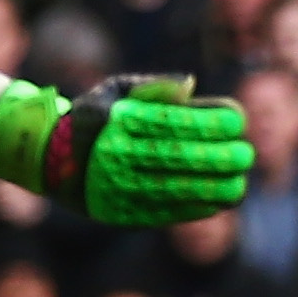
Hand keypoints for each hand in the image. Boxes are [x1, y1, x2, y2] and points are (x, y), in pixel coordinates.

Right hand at [0, 74, 257, 224]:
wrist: (51, 159)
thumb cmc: (97, 118)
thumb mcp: (116, 91)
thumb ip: (154, 87)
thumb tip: (191, 84)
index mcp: (118, 120)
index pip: (172, 121)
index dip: (210, 120)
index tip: (238, 118)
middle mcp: (115, 154)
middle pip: (178, 157)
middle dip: (219, 157)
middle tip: (246, 154)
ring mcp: (117, 186)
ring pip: (174, 189)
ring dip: (214, 187)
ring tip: (240, 182)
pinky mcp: (120, 212)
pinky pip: (165, 212)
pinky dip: (196, 207)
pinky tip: (220, 200)